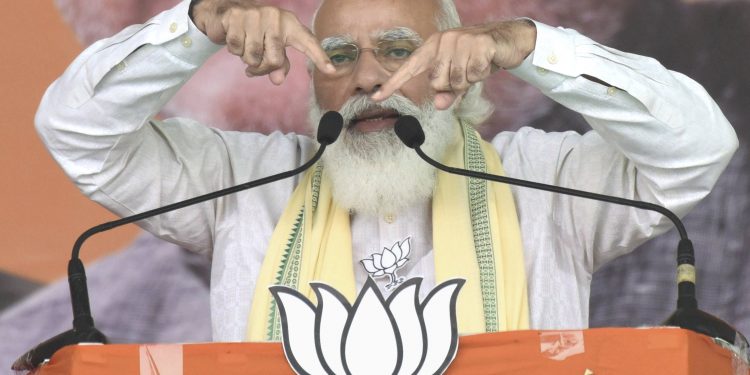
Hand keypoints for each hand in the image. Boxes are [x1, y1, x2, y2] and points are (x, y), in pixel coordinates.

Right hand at [191, 0, 334, 84]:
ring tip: (245, 47)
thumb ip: (279, 64)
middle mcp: (276, 16)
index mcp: (290, 24)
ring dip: (245, 59)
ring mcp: (256, 14)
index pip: (308, 42)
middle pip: (274, 60)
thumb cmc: (257, 32)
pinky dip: (233, 50)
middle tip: (254, 66)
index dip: (320, 57)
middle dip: (261, 69)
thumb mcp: (272, 47)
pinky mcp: (236, 16)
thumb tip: (278, 80)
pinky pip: (236, 48)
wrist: (228, 11)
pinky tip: (234, 38)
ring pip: (252, 57)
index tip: (332, 71)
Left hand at [372, 19, 535, 108]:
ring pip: (456, 81)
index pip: (410, 68)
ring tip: (477, 66)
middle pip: (437, 82)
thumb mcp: (461, 78)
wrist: (508, 40)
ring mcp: (461, 41)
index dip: (393, 84)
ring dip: (470, 80)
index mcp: (433, 46)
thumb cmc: (479, 58)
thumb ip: (448, 92)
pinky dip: (482, 74)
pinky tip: (487, 62)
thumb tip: (438, 105)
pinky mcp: (479, 44)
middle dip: (454, 85)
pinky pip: (475, 75)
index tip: (376, 98)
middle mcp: (444, 40)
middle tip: (467, 72)